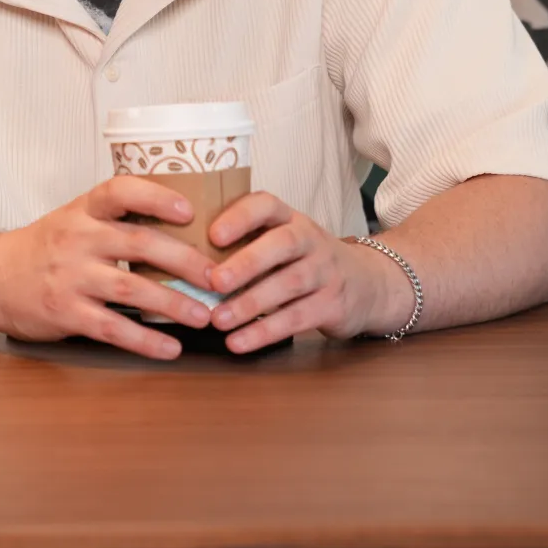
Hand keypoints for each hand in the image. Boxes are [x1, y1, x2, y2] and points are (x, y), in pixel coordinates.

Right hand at [0, 175, 219, 359]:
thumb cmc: (42, 249)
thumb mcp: (73, 220)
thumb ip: (116, 222)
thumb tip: (185, 231)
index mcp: (82, 211)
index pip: (120, 191)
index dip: (157, 197)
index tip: (190, 211)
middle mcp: (77, 238)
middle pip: (140, 244)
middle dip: (187, 262)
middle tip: (220, 277)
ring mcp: (70, 276)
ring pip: (132, 289)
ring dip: (174, 305)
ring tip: (206, 316)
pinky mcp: (64, 312)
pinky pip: (111, 328)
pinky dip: (145, 341)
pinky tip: (170, 349)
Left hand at [204, 192, 409, 352]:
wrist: (370, 284)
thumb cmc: (303, 261)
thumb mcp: (281, 242)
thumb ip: (243, 243)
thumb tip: (177, 257)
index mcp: (289, 219)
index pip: (267, 205)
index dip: (241, 217)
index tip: (212, 234)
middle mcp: (311, 240)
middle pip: (282, 245)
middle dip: (246, 263)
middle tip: (213, 282)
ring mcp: (326, 272)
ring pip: (288, 285)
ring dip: (250, 304)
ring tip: (217, 320)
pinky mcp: (334, 305)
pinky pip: (297, 318)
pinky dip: (265, 331)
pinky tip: (238, 342)